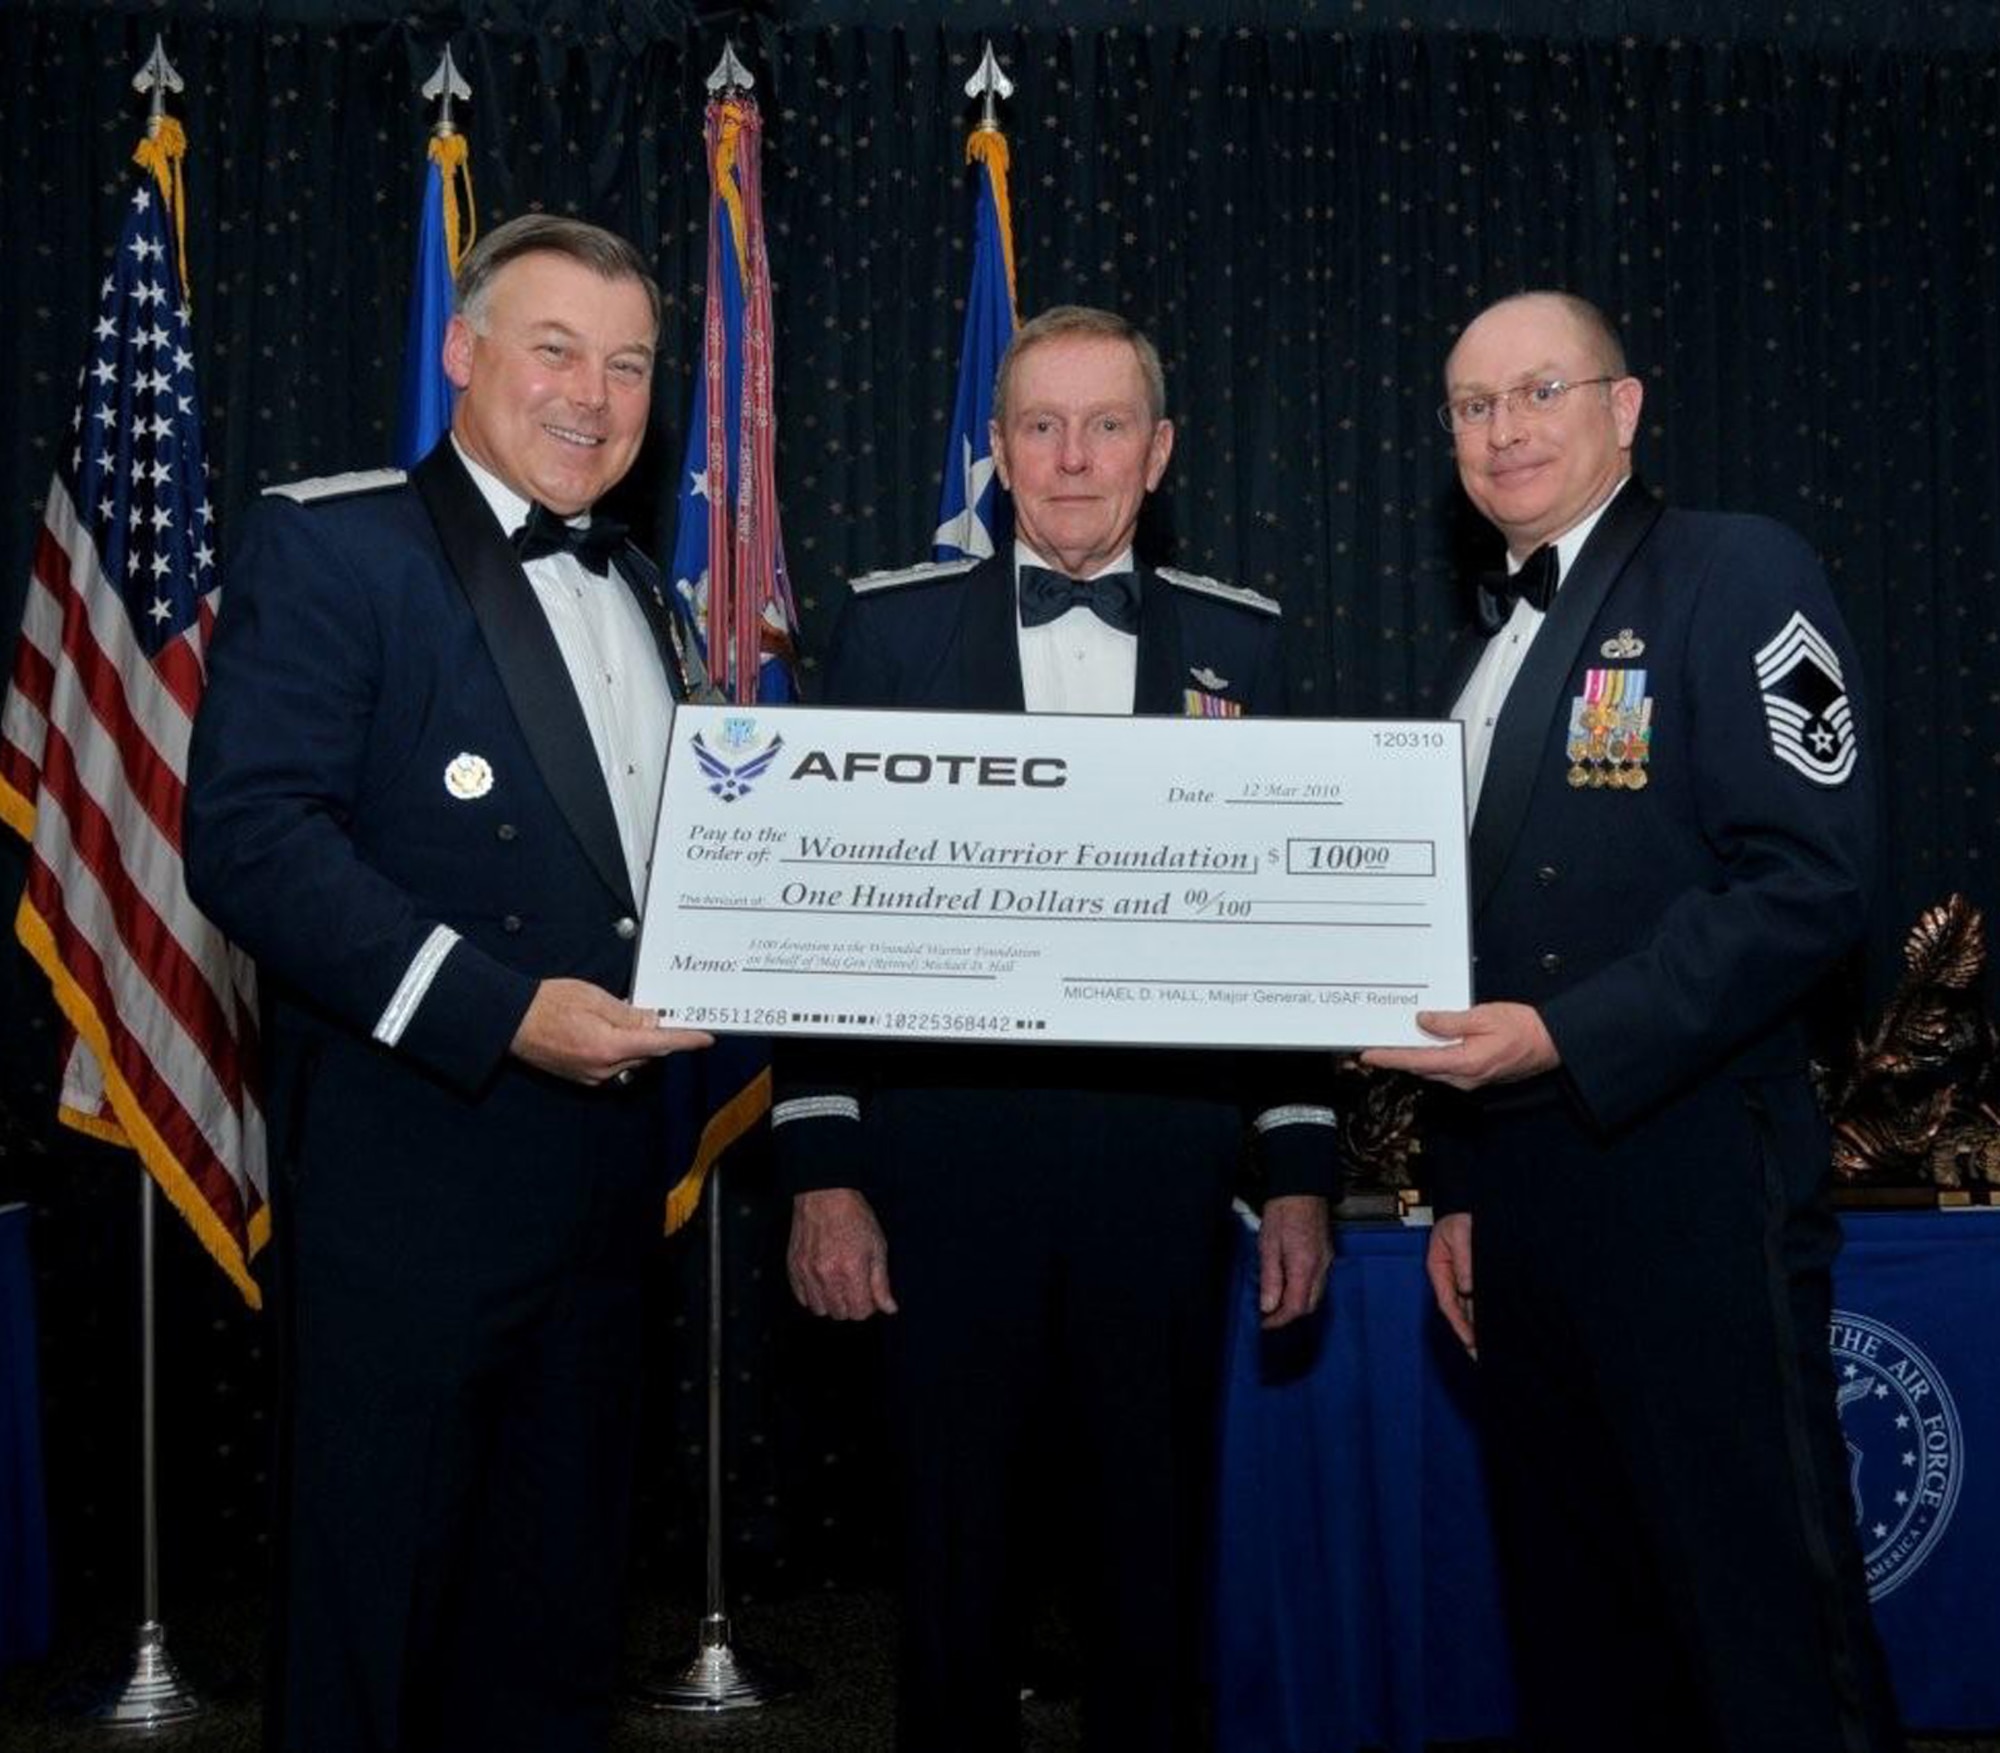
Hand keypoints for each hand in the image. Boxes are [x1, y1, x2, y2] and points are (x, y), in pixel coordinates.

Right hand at [509, 978, 711, 1084]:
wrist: (510, 1021)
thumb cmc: (548, 1003)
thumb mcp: (594, 998)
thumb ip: (627, 1014)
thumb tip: (653, 1023)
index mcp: (608, 1047)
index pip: (658, 1044)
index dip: (685, 1040)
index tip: (706, 1038)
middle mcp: (602, 1068)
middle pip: (646, 1054)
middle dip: (658, 1037)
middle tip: (664, 1015)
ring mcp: (591, 1076)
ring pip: (630, 1060)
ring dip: (636, 1043)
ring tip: (627, 1018)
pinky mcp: (581, 1076)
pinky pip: (612, 1065)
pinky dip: (619, 1050)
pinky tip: (610, 1031)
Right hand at [788, 1188, 897, 1320]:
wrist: (825, 1196)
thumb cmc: (855, 1218)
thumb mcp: (877, 1247)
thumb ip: (881, 1283)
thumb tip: (889, 1309)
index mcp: (851, 1271)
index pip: (859, 1312)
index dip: (868, 1306)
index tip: (869, 1294)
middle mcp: (827, 1276)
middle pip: (840, 1314)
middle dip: (851, 1305)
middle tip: (855, 1286)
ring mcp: (807, 1273)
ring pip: (819, 1310)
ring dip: (831, 1303)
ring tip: (838, 1285)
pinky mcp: (794, 1268)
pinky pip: (802, 1298)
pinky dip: (813, 1296)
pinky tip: (822, 1282)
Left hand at [1258, 1194, 1332, 1329]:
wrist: (1303, 1187)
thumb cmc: (1283, 1212)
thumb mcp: (1269, 1245)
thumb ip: (1270, 1278)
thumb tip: (1268, 1306)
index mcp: (1306, 1266)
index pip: (1296, 1307)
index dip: (1279, 1320)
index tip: (1263, 1322)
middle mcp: (1321, 1268)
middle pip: (1310, 1306)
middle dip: (1289, 1314)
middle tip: (1267, 1314)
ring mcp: (1327, 1261)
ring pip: (1316, 1295)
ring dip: (1297, 1303)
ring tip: (1275, 1301)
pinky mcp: (1326, 1255)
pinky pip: (1318, 1282)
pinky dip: (1304, 1290)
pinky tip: (1289, 1285)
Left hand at [1359, 1003, 1557, 1089]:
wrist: (1550, 1043)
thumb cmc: (1522, 1028)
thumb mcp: (1483, 1016)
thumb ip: (1450, 1021)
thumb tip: (1422, 1022)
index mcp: (1464, 1063)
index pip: (1416, 1061)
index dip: (1390, 1058)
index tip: (1368, 1055)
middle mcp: (1463, 1078)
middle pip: (1420, 1068)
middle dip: (1397, 1057)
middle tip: (1375, 1043)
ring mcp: (1469, 1080)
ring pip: (1431, 1069)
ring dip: (1413, 1057)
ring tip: (1393, 1040)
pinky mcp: (1474, 1077)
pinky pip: (1444, 1068)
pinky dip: (1430, 1057)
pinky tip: (1424, 1043)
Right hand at [1427, 1213, 1475, 1355]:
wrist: (1485, 1206)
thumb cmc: (1465, 1215)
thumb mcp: (1460, 1231)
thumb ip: (1463, 1257)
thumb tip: (1467, 1285)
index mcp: (1438, 1266)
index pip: (1447, 1302)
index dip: (1458, 1323)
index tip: (1469, 1340)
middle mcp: (1451, 1276)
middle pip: (1458, 1310)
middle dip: (1467, 1332)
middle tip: (1478, 1354)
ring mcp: (1465, 1277)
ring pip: (1470, 1307)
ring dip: (1478, 1326)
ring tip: (1489, 1348)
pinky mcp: (1480, 1277)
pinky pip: (1480, 1299)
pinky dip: (1487, 1313)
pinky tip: (1496, 1325)